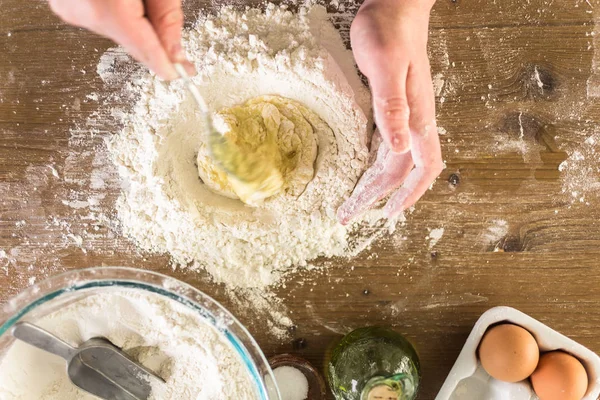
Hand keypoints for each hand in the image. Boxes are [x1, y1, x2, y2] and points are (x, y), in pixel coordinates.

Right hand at [48, 0, 194, 79]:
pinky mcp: (65, 6)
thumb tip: (175, 51)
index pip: (144, 49)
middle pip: (132, 42)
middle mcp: (83, 11)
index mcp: (105, 6)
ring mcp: (69, 9)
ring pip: (118, 32)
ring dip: (135, 21)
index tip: (183, 73)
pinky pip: (102, 20)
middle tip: (163, 15)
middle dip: (154, 36)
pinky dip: (117, 13)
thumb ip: (166, 16)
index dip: (166, 63)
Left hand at [338, 0, 442, 223]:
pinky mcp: (393, 104)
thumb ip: (392, 106)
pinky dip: (376, 163)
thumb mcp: (386, 65)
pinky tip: (364, 169)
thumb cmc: (390, 28)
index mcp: (417, 114)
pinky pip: (388, 144)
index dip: (408, 194)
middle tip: (351, 213)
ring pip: (396, 160)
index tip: (387, 213)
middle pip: (404, 170)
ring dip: (377, 184)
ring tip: (355, 200)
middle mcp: (414, 119)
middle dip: (381, 196)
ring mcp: (405, 112)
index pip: (423, 166)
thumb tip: (399, 148)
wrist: (396, 2)